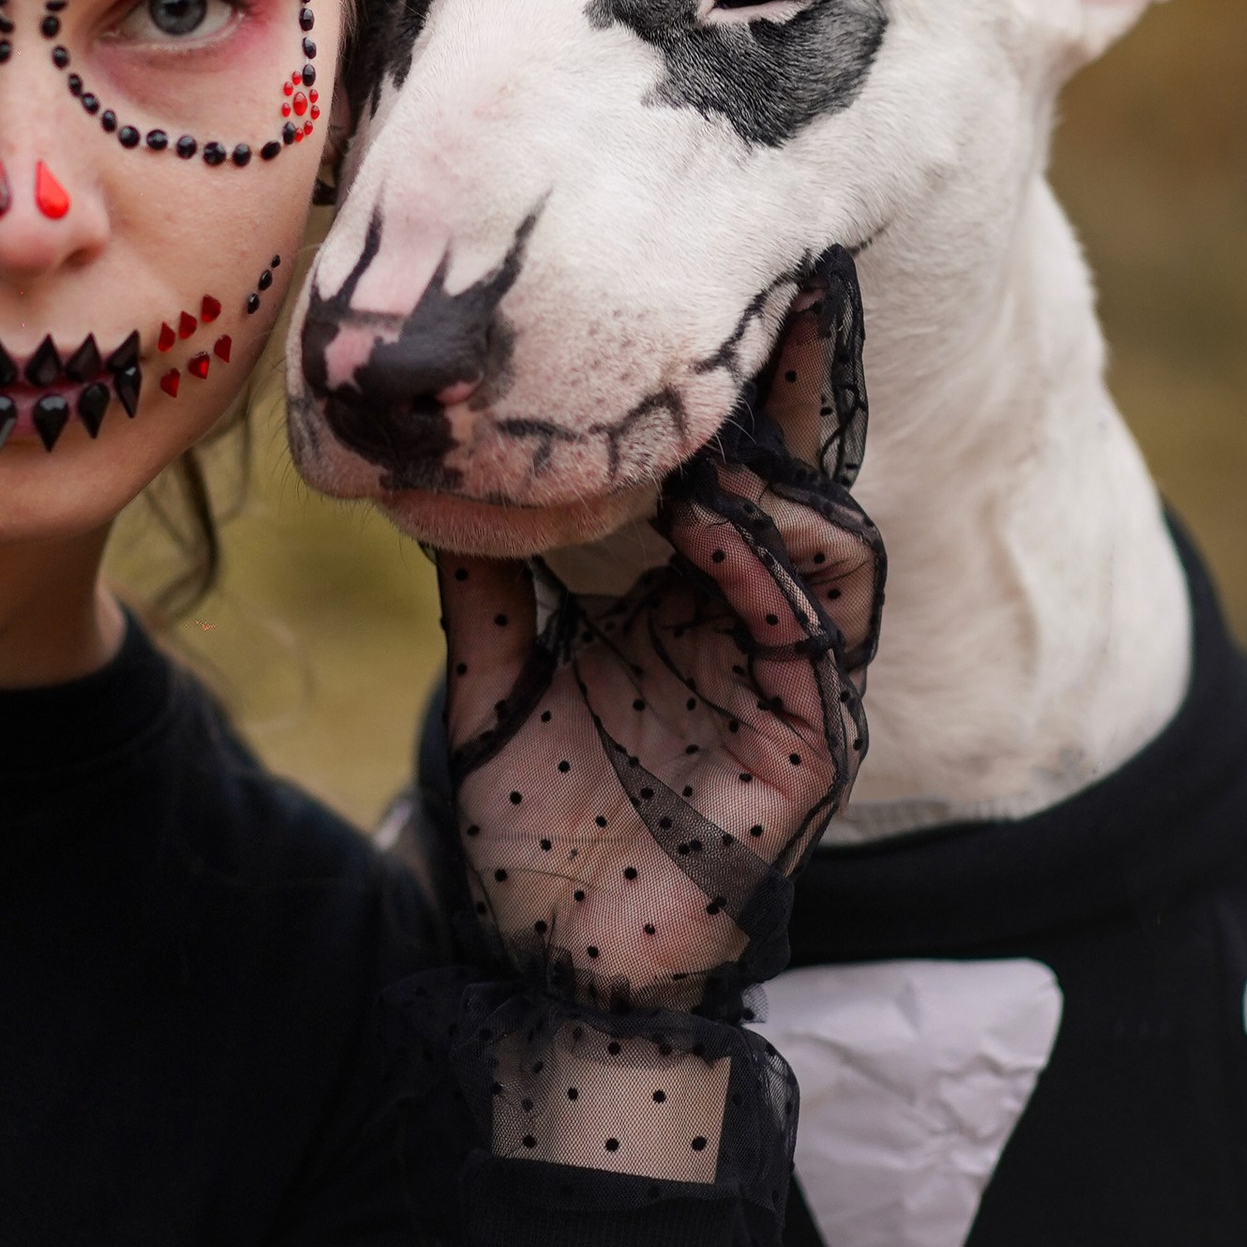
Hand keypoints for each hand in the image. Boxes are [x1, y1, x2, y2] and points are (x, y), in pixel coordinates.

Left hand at [432, 258, 883, 1172]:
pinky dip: (769, 571)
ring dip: (782, 466)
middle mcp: (758, 627)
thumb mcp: (491, 680)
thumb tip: (417, 470)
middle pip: (795, 475)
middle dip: (795, 376)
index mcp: (694, 598)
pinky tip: (722, 519)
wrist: (548, 981)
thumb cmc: (536, 839)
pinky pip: (812, 641)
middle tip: (781, 264)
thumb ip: (481, 578)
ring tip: (728, 391)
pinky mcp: (811, 755)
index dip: (723, 371)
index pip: (727, 461)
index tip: (696, 264)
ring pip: (828, 545)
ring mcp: (794, 688)